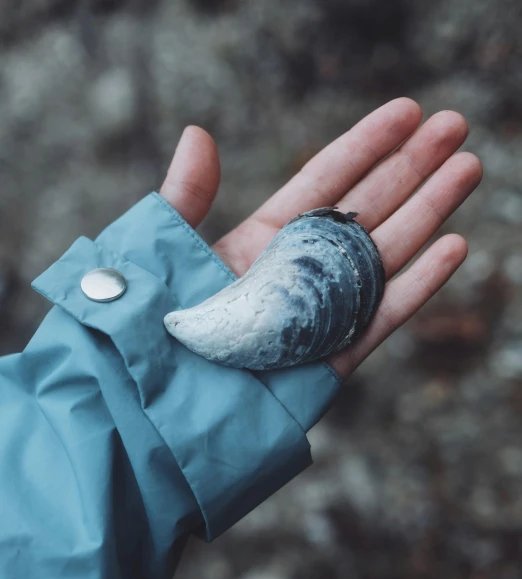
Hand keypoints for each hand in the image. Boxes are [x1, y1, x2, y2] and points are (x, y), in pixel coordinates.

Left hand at [159, 98, 481, 378]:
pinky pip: (382, 316)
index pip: (324, 181)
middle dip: (411, 168)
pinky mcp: (332, 359)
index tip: (407, 112)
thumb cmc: (150, 329)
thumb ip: (186, 197)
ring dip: (428, 212)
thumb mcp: (162, 253)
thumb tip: (199, 133)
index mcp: (262, 241)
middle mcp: (301, 271)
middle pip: (367, 210)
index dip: (366, 145)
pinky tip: (453, 246)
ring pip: (386, 255)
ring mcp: (322, 313)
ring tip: (468, 169)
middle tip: (455, 126)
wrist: (158, 408)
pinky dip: (419, 284)